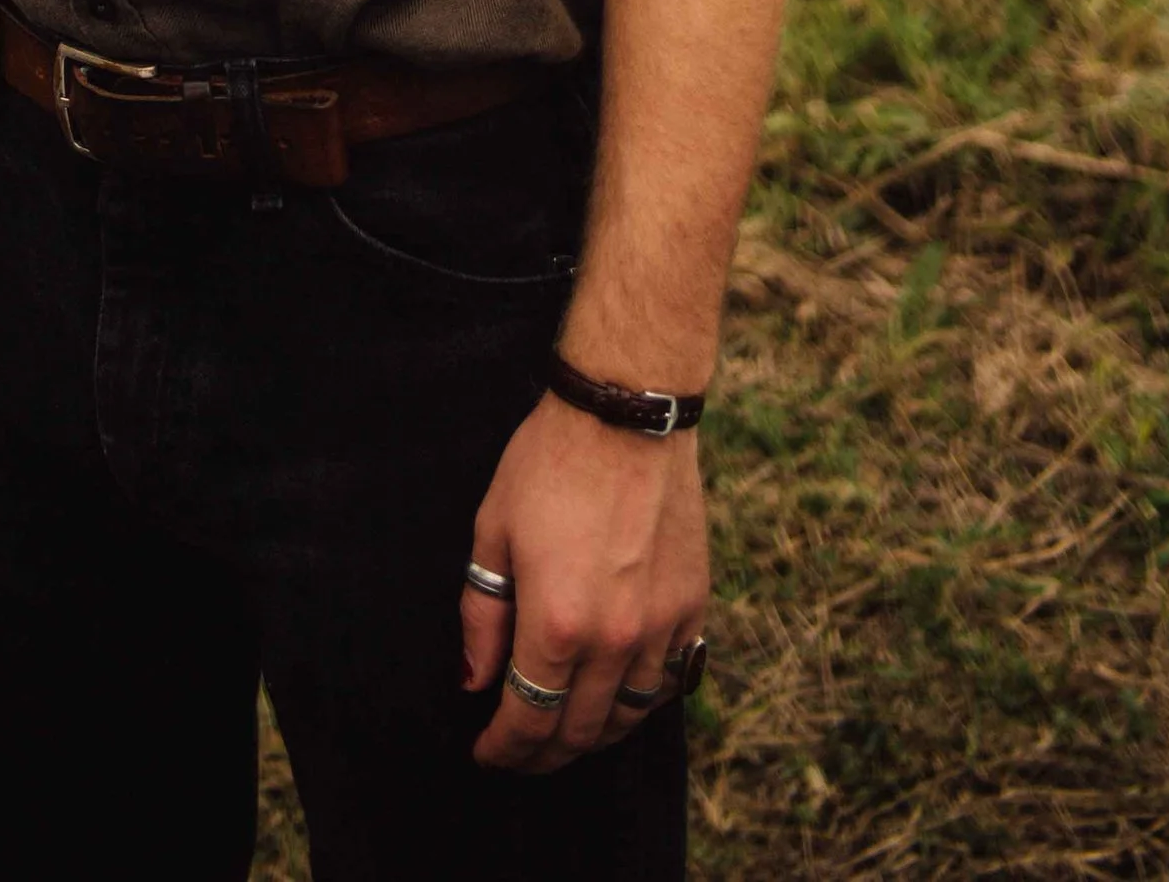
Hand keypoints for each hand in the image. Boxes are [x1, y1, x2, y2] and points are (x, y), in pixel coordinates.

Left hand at [461, 398, 708, 771]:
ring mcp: (661, 627)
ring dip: (594, 735)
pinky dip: (640, 701)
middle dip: (543, 754)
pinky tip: (618, 695)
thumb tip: (475, 681)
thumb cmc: (549, 464)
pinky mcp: (693, 607)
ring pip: (628, 716)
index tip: (487, 753)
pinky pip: (670, 681)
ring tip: (566, 732)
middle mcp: (615, 640)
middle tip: (520, 753)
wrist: (626, 414)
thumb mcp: (494, 531)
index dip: (505, 749)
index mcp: (557, 624)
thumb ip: (483, 615)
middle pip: (580, 731)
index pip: (529, 720)